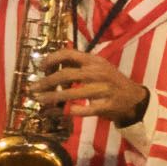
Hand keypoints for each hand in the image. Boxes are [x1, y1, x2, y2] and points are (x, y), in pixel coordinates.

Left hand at [30, 47, 148, 124]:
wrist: (133, 98)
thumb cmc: (110, 81)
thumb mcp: (97, 67)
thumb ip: (78, 64)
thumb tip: (51, 65)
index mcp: (94, 60)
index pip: (69, 53)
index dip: (52, 59)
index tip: (41, 67)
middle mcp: (98, 72)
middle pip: (66, 74)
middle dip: (47, 82)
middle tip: (33, 88)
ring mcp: (103, 89)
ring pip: (72, 94)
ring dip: (53, 98)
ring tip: (41, 100)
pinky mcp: (107, 105)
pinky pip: (85, 110)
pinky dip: (72, 111)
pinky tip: (62, 112)